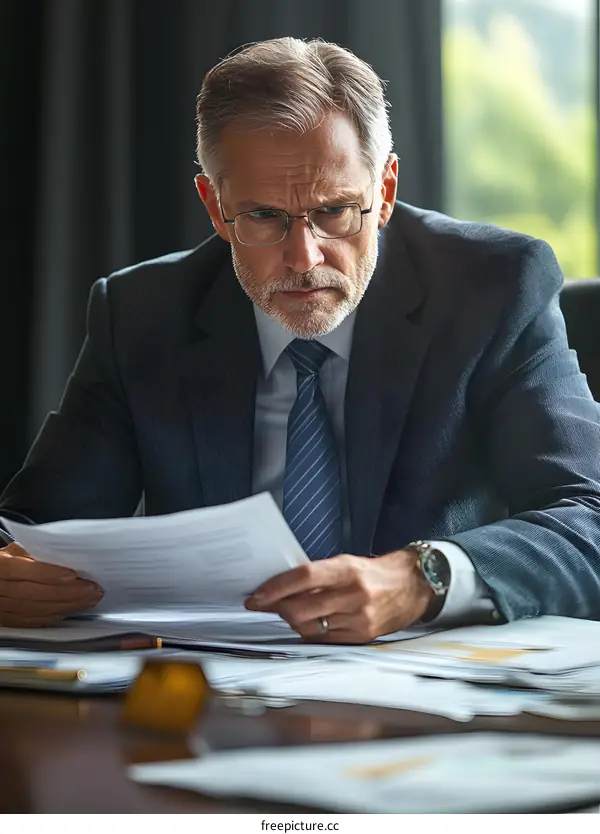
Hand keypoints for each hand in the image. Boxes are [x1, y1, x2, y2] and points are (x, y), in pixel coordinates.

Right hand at [0, 542, 103, 627]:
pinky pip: (32, 621)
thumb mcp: (13, 552)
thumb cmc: (2, 563)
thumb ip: (34, 553)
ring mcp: (2, 608)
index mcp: (0, 567)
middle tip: (93, 590)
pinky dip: (54, 616)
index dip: (50, 574)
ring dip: (66, 606)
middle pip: (35, 594)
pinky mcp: (7, 621)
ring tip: (89, 600)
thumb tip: (64, 556)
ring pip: (36, 610)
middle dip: (68, 593)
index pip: (25, 571)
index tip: (74, 575)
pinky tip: (71, 610)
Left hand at [245, 550, 434, 642]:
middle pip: (301, 609)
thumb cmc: (374, 572)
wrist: (412, 587)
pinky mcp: (361, 638)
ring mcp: (358, 620)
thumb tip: (281, 587)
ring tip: (291, 611)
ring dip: (292, 621)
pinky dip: (310, 632)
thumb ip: (317, 574)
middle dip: (278, 609)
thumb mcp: (346, 562)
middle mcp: (353, 596)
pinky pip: (323, 640)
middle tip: (267, 604)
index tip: (256, 596)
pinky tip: (310, 623)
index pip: (304, 577)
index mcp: (348, 570)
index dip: (276, 588)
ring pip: (308, 628)